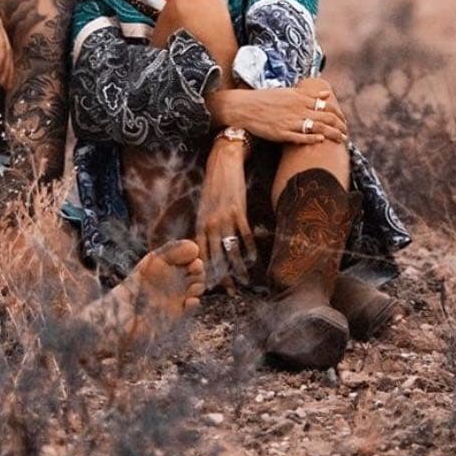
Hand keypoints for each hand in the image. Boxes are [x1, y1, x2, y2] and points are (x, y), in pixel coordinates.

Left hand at [195, 138, 255, 291]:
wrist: (223, 163)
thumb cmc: (213, 186)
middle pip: (216, 256)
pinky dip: (250, 248)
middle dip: (224, 276)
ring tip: (245, 281)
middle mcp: (211, 223)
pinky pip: (245, 234)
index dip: (207, 271)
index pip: (202, 254)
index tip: (211, 287)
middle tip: (231, 292)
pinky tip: (254, 258)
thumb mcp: (204, 207)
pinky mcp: (238, 210)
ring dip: (239, 267)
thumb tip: (208, 246)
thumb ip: (206, 226)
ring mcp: (225, 218)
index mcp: (201, 223)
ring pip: (231, 250)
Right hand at [226, 79, 347, 145]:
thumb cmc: (267, 99)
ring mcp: (290, 121)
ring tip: (340, 140)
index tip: (343, 121)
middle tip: (345, 133)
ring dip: (332, 134)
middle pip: (326, 117)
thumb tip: (327, 93)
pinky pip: (300, 137)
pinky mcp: (282, 133)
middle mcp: (297, 109)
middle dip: (339, 126)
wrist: (246, 107)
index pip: (326, 105)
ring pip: (317, 128)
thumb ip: (309, 94)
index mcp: (300, 98)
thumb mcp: (289, 92)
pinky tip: (321, 141)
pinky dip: (312, 139)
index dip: (338, 114)